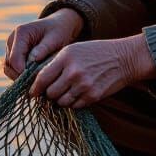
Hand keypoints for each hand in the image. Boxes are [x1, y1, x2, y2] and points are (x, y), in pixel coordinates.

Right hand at [3, 9, 83, 78]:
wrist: (59, 25)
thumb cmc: (59, 30)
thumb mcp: (56, 37)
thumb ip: (43, 48)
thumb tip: (32, 60)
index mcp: (21, 33)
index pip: (14, 59)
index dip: (23, 73)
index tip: (37, 81)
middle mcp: (12, 40)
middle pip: (8, 65)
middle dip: (21, 77)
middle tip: (38, 84)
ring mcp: (11, 48)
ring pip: (8, 69)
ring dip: (20, 77)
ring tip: (37, 82)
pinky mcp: (14, 55)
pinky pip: (13, 69)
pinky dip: (22, 76)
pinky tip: (35, 79)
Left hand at [29, 35, 155, 108]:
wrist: (123, 58)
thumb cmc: (95, 52)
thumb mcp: (74, 49)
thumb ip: (56, 63)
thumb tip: (38, 81)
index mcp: (66, 57)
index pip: (42, 78)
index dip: (35, 88)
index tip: (32, 93)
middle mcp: (73, 72)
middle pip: (50, 93)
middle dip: (49, 95)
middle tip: (51, 92)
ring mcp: (84, 85)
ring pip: (61, 102)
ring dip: (60, 100)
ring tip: (65, 93)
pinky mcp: (93, 96)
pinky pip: (75, 106)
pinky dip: (73, 103)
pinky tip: (77, 94)